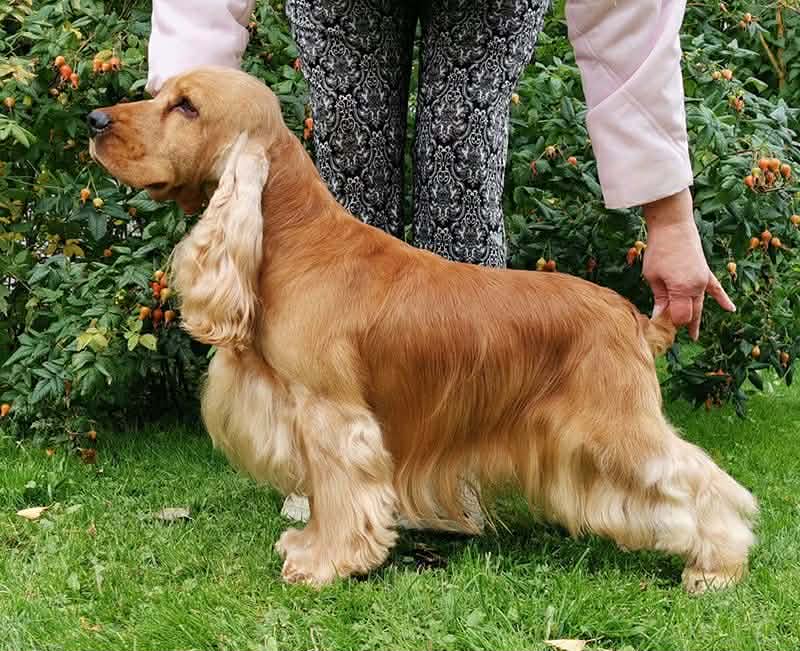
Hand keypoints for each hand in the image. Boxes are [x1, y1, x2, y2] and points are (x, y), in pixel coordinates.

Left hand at [642, 189, 734, 339]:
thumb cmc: (659, 250)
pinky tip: (729, 309)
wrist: (673, 225)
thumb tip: (659, 317)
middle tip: (672, 336)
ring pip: (701, 304)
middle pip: (691, 313)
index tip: (658, 325)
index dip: (669, 323)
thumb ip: (659, 298)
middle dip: (681, 324)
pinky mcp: (705, 272)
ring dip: (696, 318)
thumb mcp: (652, 276)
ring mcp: (703, 280)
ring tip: (694, 335)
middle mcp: (696, 287)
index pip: (680, 317)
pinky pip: (716, 288)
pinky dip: (722, 299)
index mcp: (682, 289)